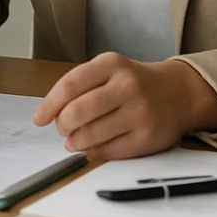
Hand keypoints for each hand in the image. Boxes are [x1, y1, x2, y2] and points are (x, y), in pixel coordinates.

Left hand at [33, 53, 216, 161]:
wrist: (177, 92)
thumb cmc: (133, 82)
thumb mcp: (108, 70)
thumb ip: (79, 85)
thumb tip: (46, 114)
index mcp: (112, 64)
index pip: (70, 86)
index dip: (49, 105)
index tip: (39, 118)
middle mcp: (127, 86)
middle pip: (78, 112)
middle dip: (62, 125)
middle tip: (62, 128)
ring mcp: (140, 112)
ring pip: (91, 135)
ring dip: (75, 141)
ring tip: (74, 140)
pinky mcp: (148, 137)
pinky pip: (110, 151)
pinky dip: (94, 152)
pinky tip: (92, 147)